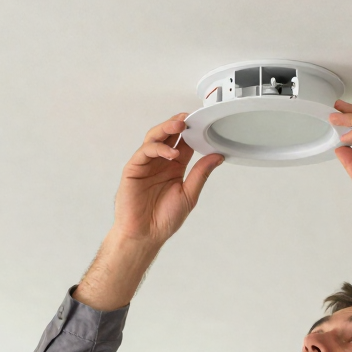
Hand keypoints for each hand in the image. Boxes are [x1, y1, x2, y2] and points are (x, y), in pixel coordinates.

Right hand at [75, 117, 222, 310]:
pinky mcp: (133, 169)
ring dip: (166, 128)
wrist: (145, 235)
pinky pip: (145, 152)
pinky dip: (158, 148)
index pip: (184, 142)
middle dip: (178, 123)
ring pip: (155, 138)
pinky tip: (170, 152)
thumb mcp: (189, 194)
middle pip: (168, 134)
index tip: (203, 121)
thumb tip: (217, 156)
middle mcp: (160, 162)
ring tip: (180, 125)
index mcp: (174, 167)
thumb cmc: (163, 219)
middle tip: (189, 116)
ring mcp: (146, 164)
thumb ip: (201, 173)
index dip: (192, 130)